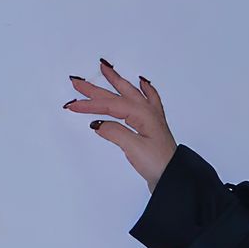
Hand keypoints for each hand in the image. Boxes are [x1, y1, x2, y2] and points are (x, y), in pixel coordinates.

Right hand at [63, 58, 176, 189]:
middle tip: (78, 82)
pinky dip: (144, 89)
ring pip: (131, 93)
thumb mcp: (134, 148)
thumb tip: (99, 124)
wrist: (175, 178)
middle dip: (96, 89)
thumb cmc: (159, 165)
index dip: (90, 105)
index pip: (111, 105)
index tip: (73, 105)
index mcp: (142, 114)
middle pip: (117, 95)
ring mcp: (151, 118)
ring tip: (105, 69)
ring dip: (116, 81)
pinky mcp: (152, 127)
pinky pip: (149, 100)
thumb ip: (115, 133)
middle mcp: (147, 112)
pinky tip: (142, 83)